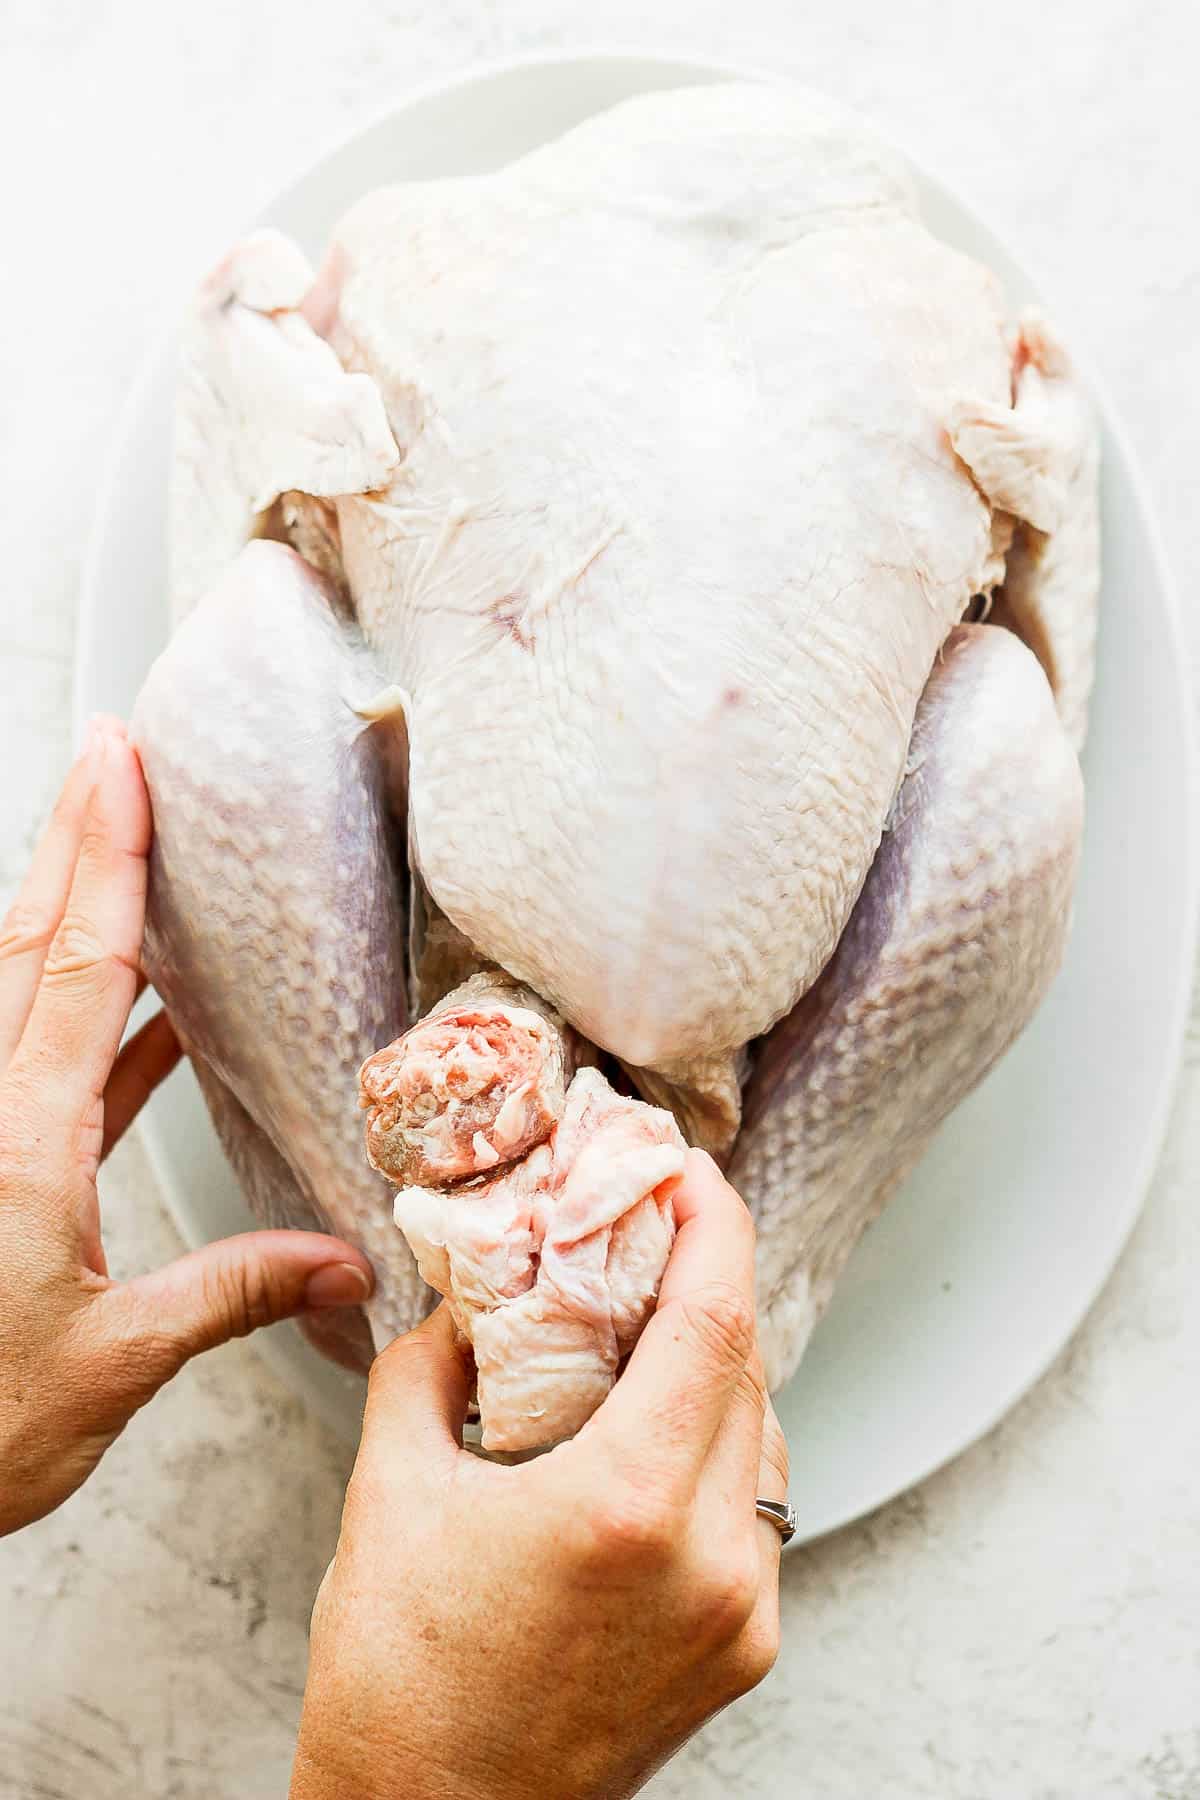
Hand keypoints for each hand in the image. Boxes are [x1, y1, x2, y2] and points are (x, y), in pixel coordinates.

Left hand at [0, 720, 375, 1535]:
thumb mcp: (111, 1363)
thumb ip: (228, 1296)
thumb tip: (339, 1264)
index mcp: (18, 1144)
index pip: (77, 966)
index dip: (106, 858)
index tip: (121, 768)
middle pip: (32, 943)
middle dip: (75, 839)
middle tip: (111, 754)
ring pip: (25, 989)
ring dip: (74, 912)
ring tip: (125, 848)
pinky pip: (42, 1060)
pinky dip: (92, 1018)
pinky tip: (149, 1017)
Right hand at [292, 1152, 787, 1799]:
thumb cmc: (400, 1682)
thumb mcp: (390, 1491)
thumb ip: (429, 1365)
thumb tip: (465, 1294)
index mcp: (630, 1507)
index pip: (715, 1319)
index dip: (714, 1223)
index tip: (689, 1170)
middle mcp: (712, 1561)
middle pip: (747, 1367)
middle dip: (706, 1282)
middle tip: (649, 1231)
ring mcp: (741, 1613)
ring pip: (766, 1437)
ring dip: (716, 1367)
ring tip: (642, 1332)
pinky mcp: (746, 1650)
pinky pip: (759, 1508)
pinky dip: (719, 1447)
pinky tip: (653, 1433)